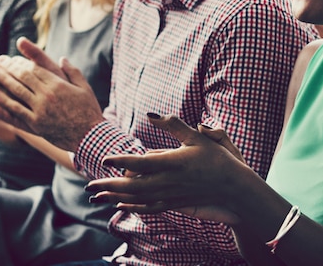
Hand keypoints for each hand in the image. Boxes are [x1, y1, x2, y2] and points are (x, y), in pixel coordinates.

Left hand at [0, 37, 104, 151]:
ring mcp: (40, 110)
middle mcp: (47, 95)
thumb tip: (62, 59)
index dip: (20, 62)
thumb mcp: (85, 88)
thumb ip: (73, 72)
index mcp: (58, 84)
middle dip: (8, 68)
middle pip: (22, 77)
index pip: (34, 68)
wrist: (90, 136)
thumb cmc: (89, 111)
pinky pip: (15, 110)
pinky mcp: (35, 124)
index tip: (10, 58)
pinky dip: (2, 101)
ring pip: (16, 91)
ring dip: (1, 80)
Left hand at [85, 114, 250, 224]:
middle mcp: (169, 181)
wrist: (233, 187)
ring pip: (137, 199)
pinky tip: (120, 206)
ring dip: (115, 197)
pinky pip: (148, 207)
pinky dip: (132, 207)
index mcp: (173, 163)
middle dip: (109, 186)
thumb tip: (152, 115)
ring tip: (97, 196)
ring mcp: (170, 195)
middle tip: (89, 185)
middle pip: (133, 186)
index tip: (105, 159)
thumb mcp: (197, 137)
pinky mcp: (174, 203)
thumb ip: (173, 125)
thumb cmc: (217, 159)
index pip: (141, 163)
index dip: (121, 161)